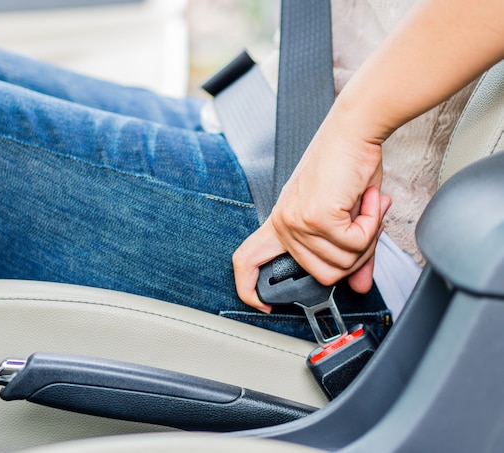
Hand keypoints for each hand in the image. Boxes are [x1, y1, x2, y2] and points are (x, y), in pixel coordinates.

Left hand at [232, 115, 391, 312]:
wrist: (353, 129)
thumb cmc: (347, 165)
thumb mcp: (346, 215)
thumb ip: (350, 253)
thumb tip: (359, 286)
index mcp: (281, 223)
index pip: (246, 260)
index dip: (247, 288)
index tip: (262, 303)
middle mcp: (284, 224)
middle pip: (324, 275)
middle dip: (356, 255)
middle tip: (366, 224)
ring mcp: (297, 221)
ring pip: (343, 263)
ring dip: (367, 237)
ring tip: (365, 206)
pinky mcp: (316, 217)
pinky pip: (354, 244)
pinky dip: (371, 225)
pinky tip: (367, 201)